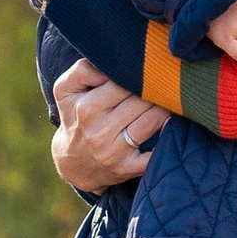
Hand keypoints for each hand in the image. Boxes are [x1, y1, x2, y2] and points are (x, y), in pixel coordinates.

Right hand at [50, 58, 167, 196]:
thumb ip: (81, 70)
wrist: (72, 161)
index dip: (138, 76)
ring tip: (169, 98)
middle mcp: (100, 132)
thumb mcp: (65, 91)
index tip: (148, 70)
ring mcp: (114, 152)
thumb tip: (105, 68)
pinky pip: (154, 153)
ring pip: (151, 122)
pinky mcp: (126, 168)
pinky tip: (171, 124)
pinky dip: (166, 138)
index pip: (123, 84)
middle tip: (164, 81)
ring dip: (165, 107)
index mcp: (87, 108)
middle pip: (141, 102)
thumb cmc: (74, 116)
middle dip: (155, 89)